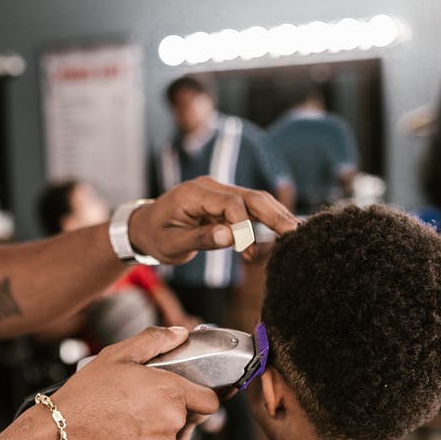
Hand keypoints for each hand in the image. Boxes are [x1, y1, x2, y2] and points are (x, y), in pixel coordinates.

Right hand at [48, 326, 219, 439]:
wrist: (63, 432)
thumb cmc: (88, 393)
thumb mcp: (118, 354)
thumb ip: (155, 340)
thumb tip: (179, 333)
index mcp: (171, 393)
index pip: (211, 400)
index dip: (202, 392)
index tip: (189, 388)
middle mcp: (171, 422)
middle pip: (191, 415)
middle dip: (176, 405)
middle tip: (148, 395)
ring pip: (174, 432)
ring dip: (161, 422)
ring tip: (132, 410)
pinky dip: (147, 438)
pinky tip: (126, 426)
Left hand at [129, 176, 298, 264]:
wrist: (144, 227)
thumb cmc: (155, 235)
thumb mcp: (172, 243)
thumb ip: (200, 239)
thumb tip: (229, 237)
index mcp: (194, 193)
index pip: (231, 203)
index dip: (244, 227)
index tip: (248, 251)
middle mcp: (211, 188)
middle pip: (251, 197)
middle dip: (275, 215)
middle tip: (296, 233)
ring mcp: (219, 194)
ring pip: (255, 202)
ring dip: (275, 218)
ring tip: (295, 236)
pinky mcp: (224, 204)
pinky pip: (249, 211)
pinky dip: (263, 224)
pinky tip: (275, 240)